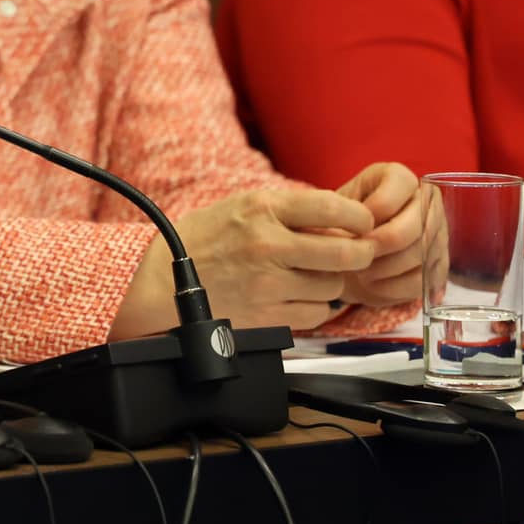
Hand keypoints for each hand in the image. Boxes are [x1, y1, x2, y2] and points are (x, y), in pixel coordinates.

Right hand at [111, 187, 376, 337]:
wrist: (161, 282)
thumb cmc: (201, 242)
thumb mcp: (240, 207)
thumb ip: (288, 212)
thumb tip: (340, 224)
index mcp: (261, 209)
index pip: (333, 208)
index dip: (360, 217)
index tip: (363, 223)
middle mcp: (268, 244)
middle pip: (346, 253)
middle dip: (360, 254)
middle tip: (358, 253)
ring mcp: (269, 283)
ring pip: (333, 286)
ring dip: (329, 282)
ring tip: (308, 275)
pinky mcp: (269, 315)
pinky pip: (316, 314)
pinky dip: (312, 307)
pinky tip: (294, 296)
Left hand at [334, 161, 426, 306]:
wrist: (340, 256)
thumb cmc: (336, 226)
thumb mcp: (331, 212)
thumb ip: (340, 214)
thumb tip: (353, 236)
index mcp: (398, 178)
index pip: (403, 183)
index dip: (376, 207)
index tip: (353, 224)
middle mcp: (426, 202)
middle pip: (416, 226)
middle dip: (380, 244)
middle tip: (355, 253)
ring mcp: (437, 235)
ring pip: (421, 254)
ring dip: (384, 267)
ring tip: (358, 269)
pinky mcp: (437, 267)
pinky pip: (422, 280)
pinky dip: (393, 286)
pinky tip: (371, 284)